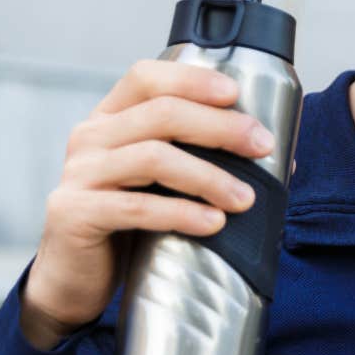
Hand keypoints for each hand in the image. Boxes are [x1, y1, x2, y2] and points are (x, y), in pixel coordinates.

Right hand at [19, 60, 274, 348]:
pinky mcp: (74, 213)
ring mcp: (79, 173)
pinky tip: (213, 222)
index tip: (236, 94)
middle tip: (262, 146)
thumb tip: (280, 158)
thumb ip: (201, 157)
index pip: (147, 77)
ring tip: (245, 198)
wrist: (74, 277)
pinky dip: (181, 212)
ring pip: (153, 158)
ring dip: (208, 176)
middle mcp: (90, 136)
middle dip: (220, 127)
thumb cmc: (126, 222)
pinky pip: (136, 207)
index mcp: (110, 117)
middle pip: (161, 113)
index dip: (193, 80)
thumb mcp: (159, 180)